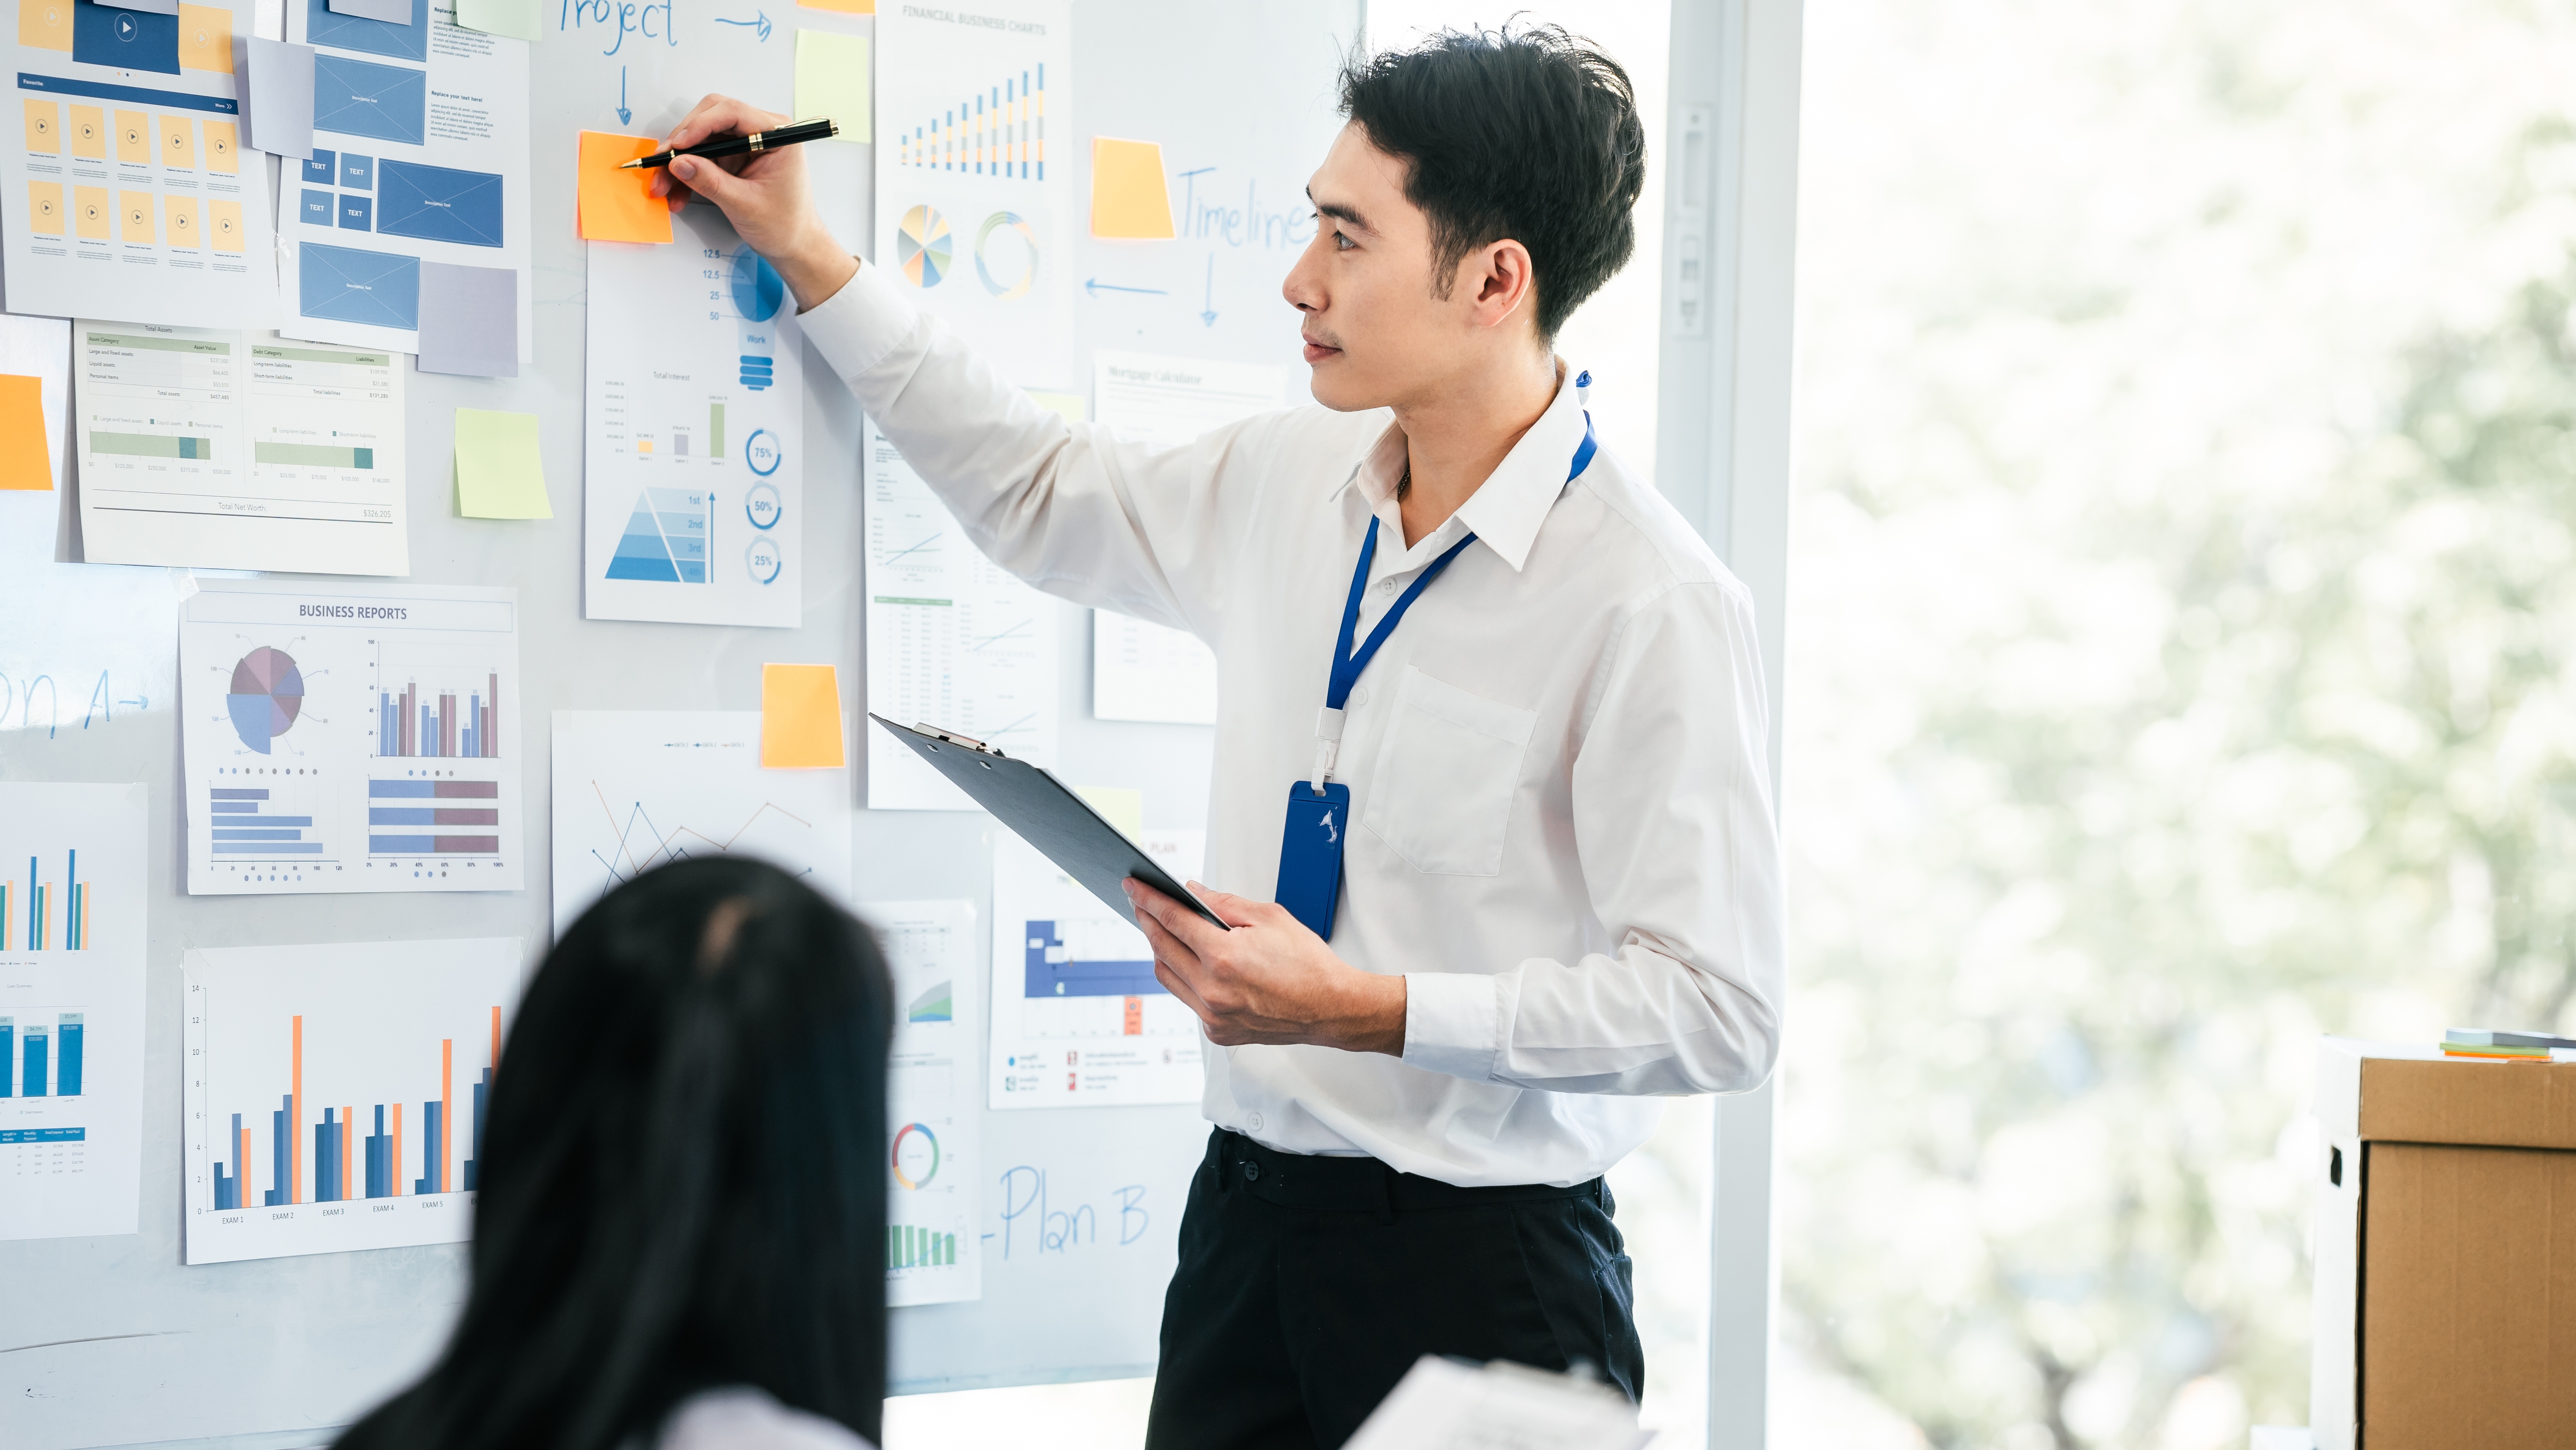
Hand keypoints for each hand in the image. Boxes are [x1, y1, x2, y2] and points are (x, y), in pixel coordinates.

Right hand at [649, 93, 859, 312]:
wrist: (794, 245)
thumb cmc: (785, 225)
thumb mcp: (745, 205)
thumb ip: (711, 182)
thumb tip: (679, 163)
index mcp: (777, 135)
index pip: (732, 112)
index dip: (700, 125)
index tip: (678, 145)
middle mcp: (761, 132)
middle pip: (711, 118)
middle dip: (683, 142)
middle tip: (661, 164)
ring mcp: (745, 144)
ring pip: (701, 138)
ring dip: (679, 161)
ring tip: (663, 187)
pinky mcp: (733, 158)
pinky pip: (702, 156)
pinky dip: (686, 173)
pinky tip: (676, 194)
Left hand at [1125, 879, 1406, 1054]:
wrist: (1331, 1009)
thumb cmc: (1308, 964)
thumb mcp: (1269, 917)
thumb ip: (1224, 904)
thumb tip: (1192, 894)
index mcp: (1223, 958)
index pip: (1173, 920)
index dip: (1149, 899)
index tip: (1134, 887)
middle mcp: (1212, 990)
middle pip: (1162, 948)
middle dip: (1148, 920)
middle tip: (1141, 903)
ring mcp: (1212, 1015)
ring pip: (1168, 976)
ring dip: (1160, 950)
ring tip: (1160, 930)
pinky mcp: (1217, 1032)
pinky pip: (1187, 999)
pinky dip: (1184, 977)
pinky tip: (1189, 962)